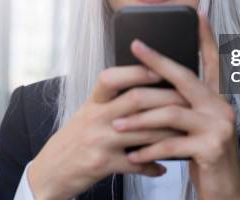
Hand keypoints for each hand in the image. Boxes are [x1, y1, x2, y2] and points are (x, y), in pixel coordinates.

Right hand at [28, 65, 188, 199]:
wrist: (50, 171)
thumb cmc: (74, 139)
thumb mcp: (87, 113)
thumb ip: (112, 101)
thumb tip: (146, 85)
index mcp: (93, 101)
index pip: (113, 77)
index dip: (137, 71)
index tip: (160, 68)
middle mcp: (95, 117)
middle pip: (136, 100)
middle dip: (167, 98)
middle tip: (189, 99)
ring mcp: (99, 140)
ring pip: (144, 131)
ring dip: (169, 131)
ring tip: (187, 130)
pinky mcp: (103, 164)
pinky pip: (136, 163)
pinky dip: (153, 165)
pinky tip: (164, 165)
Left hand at [111, 12, 239, 199]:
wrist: (224, 191)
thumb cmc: (203, 154)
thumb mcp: (196, 126)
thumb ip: (183, 105)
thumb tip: (152, 86)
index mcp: (217, 98)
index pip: (212, 61)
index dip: (206, 37)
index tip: (198, 14)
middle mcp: (222, 106)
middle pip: (185, 78)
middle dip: (157, 61)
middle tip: (136, 47)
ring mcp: (220, 126)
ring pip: (172, 113)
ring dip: (139, 120)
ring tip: (115, 125)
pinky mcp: (212, 148)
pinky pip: (171, 144)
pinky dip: (148, 149)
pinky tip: (132, 154)